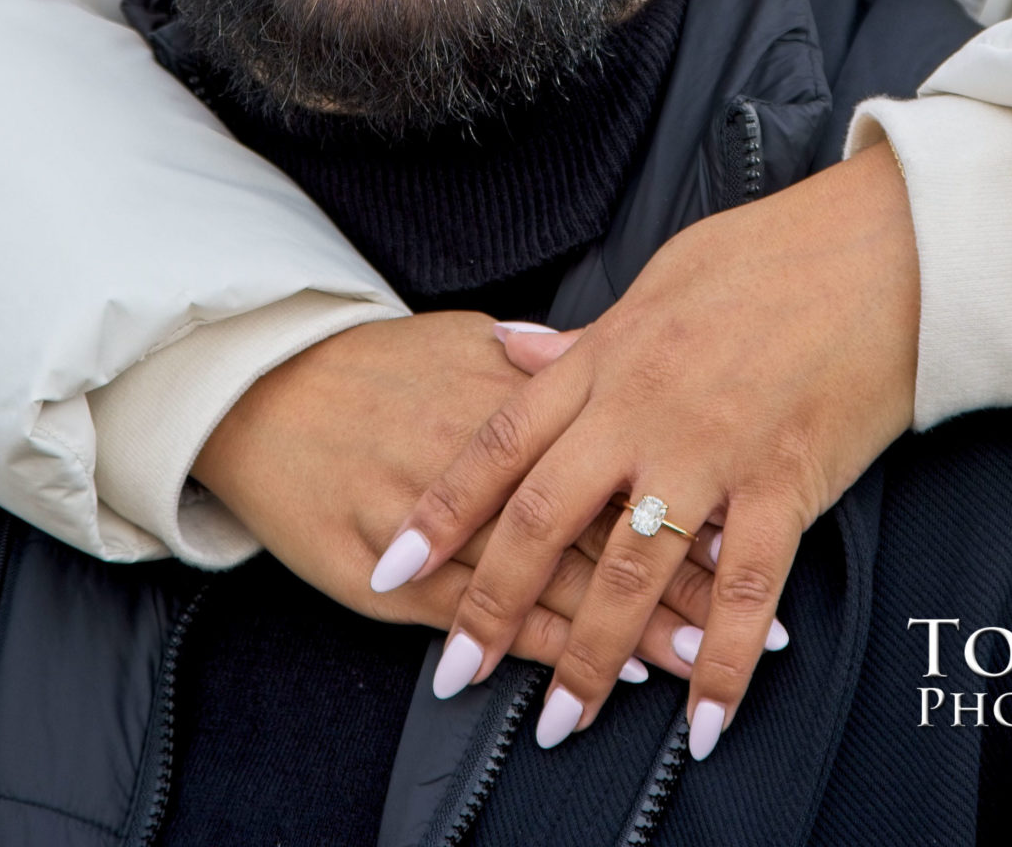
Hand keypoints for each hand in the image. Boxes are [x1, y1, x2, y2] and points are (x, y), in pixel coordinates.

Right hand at [192, 309, 713, 679]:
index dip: (683, 489)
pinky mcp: (390, 577)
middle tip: (750, 613)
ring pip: (550, 581)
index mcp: (505, 393)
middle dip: (677, 574)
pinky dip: (543, 645)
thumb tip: (596, 355)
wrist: (261, 393)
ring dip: (629, 626)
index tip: (744, 522)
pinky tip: (595, 670)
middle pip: (596, 521)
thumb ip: (534, 360)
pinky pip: (481, 618)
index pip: (617, 450)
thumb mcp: (459, 341)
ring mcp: (435, 523)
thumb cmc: (370, 367)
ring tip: (700, 660)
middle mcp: (479, 458)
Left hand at [372, 146, 918, 756]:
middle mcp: (646, 409)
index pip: (501, 442)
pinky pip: (743, 591)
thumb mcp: (660, 278)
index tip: (394, 565)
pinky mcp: (785, 483)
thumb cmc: (772, 252)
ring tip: (560, 723)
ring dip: (593, 657)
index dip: (443, 509)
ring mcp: (714, 451)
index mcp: (610, 357)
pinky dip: (721, 663)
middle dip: (493, 604)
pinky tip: (702, 722)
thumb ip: (584, 336)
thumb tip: (510, 352)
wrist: (879, 249)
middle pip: (546, 518)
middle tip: (453, 672)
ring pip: (632, 571)